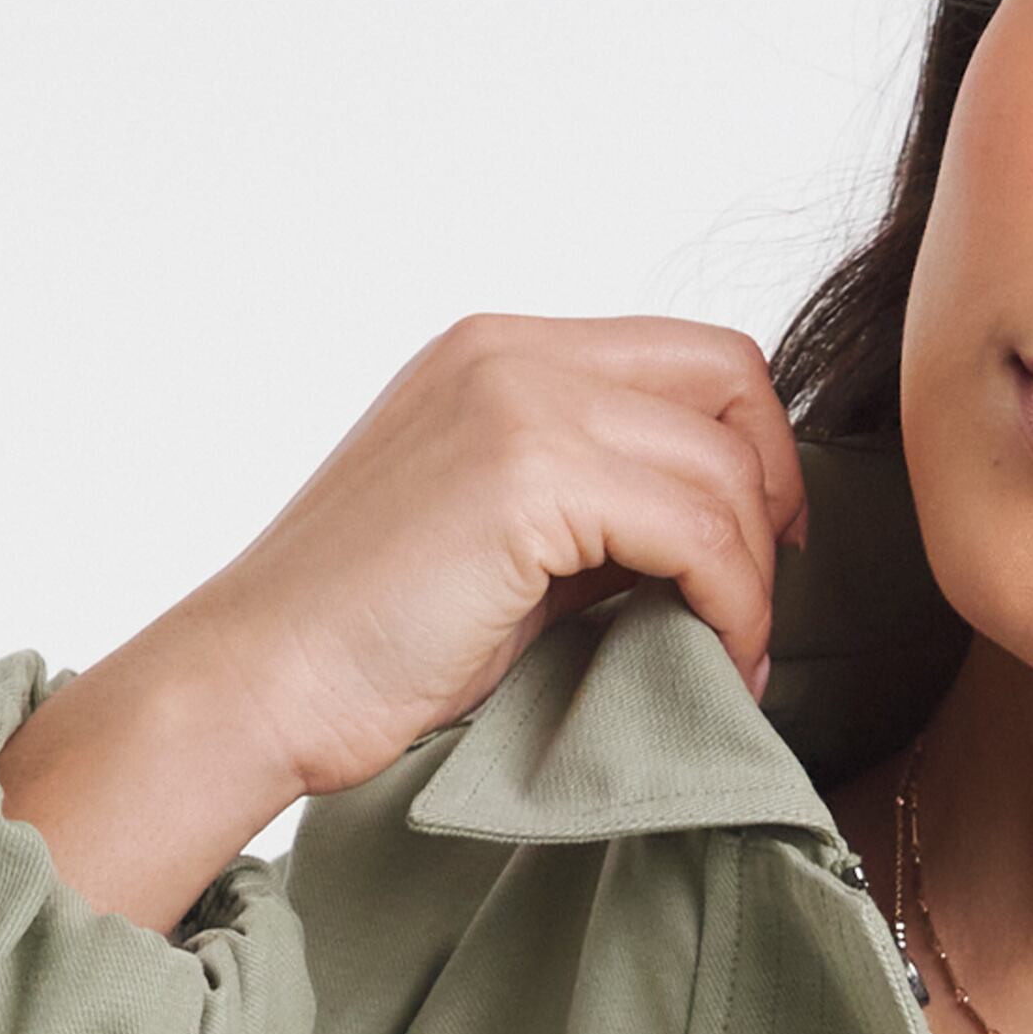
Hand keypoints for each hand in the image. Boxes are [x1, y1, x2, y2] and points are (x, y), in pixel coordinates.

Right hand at [192, 311, 809, 799]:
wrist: (260, 681)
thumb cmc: (366, 639)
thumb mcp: (499, 541)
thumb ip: (594, 510)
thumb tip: (707, 536)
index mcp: (498, 354)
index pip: (689, 354)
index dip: (752, 445)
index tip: (760, 542)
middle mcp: (510, 353)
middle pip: (728, 378)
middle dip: (773, 492)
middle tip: (763, 595)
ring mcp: (515, 403)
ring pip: (722, 464)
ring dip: (753, 573)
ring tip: (736, 653)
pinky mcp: (525, 478)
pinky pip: (696, 529)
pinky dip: (733, 601)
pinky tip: (718, 656)